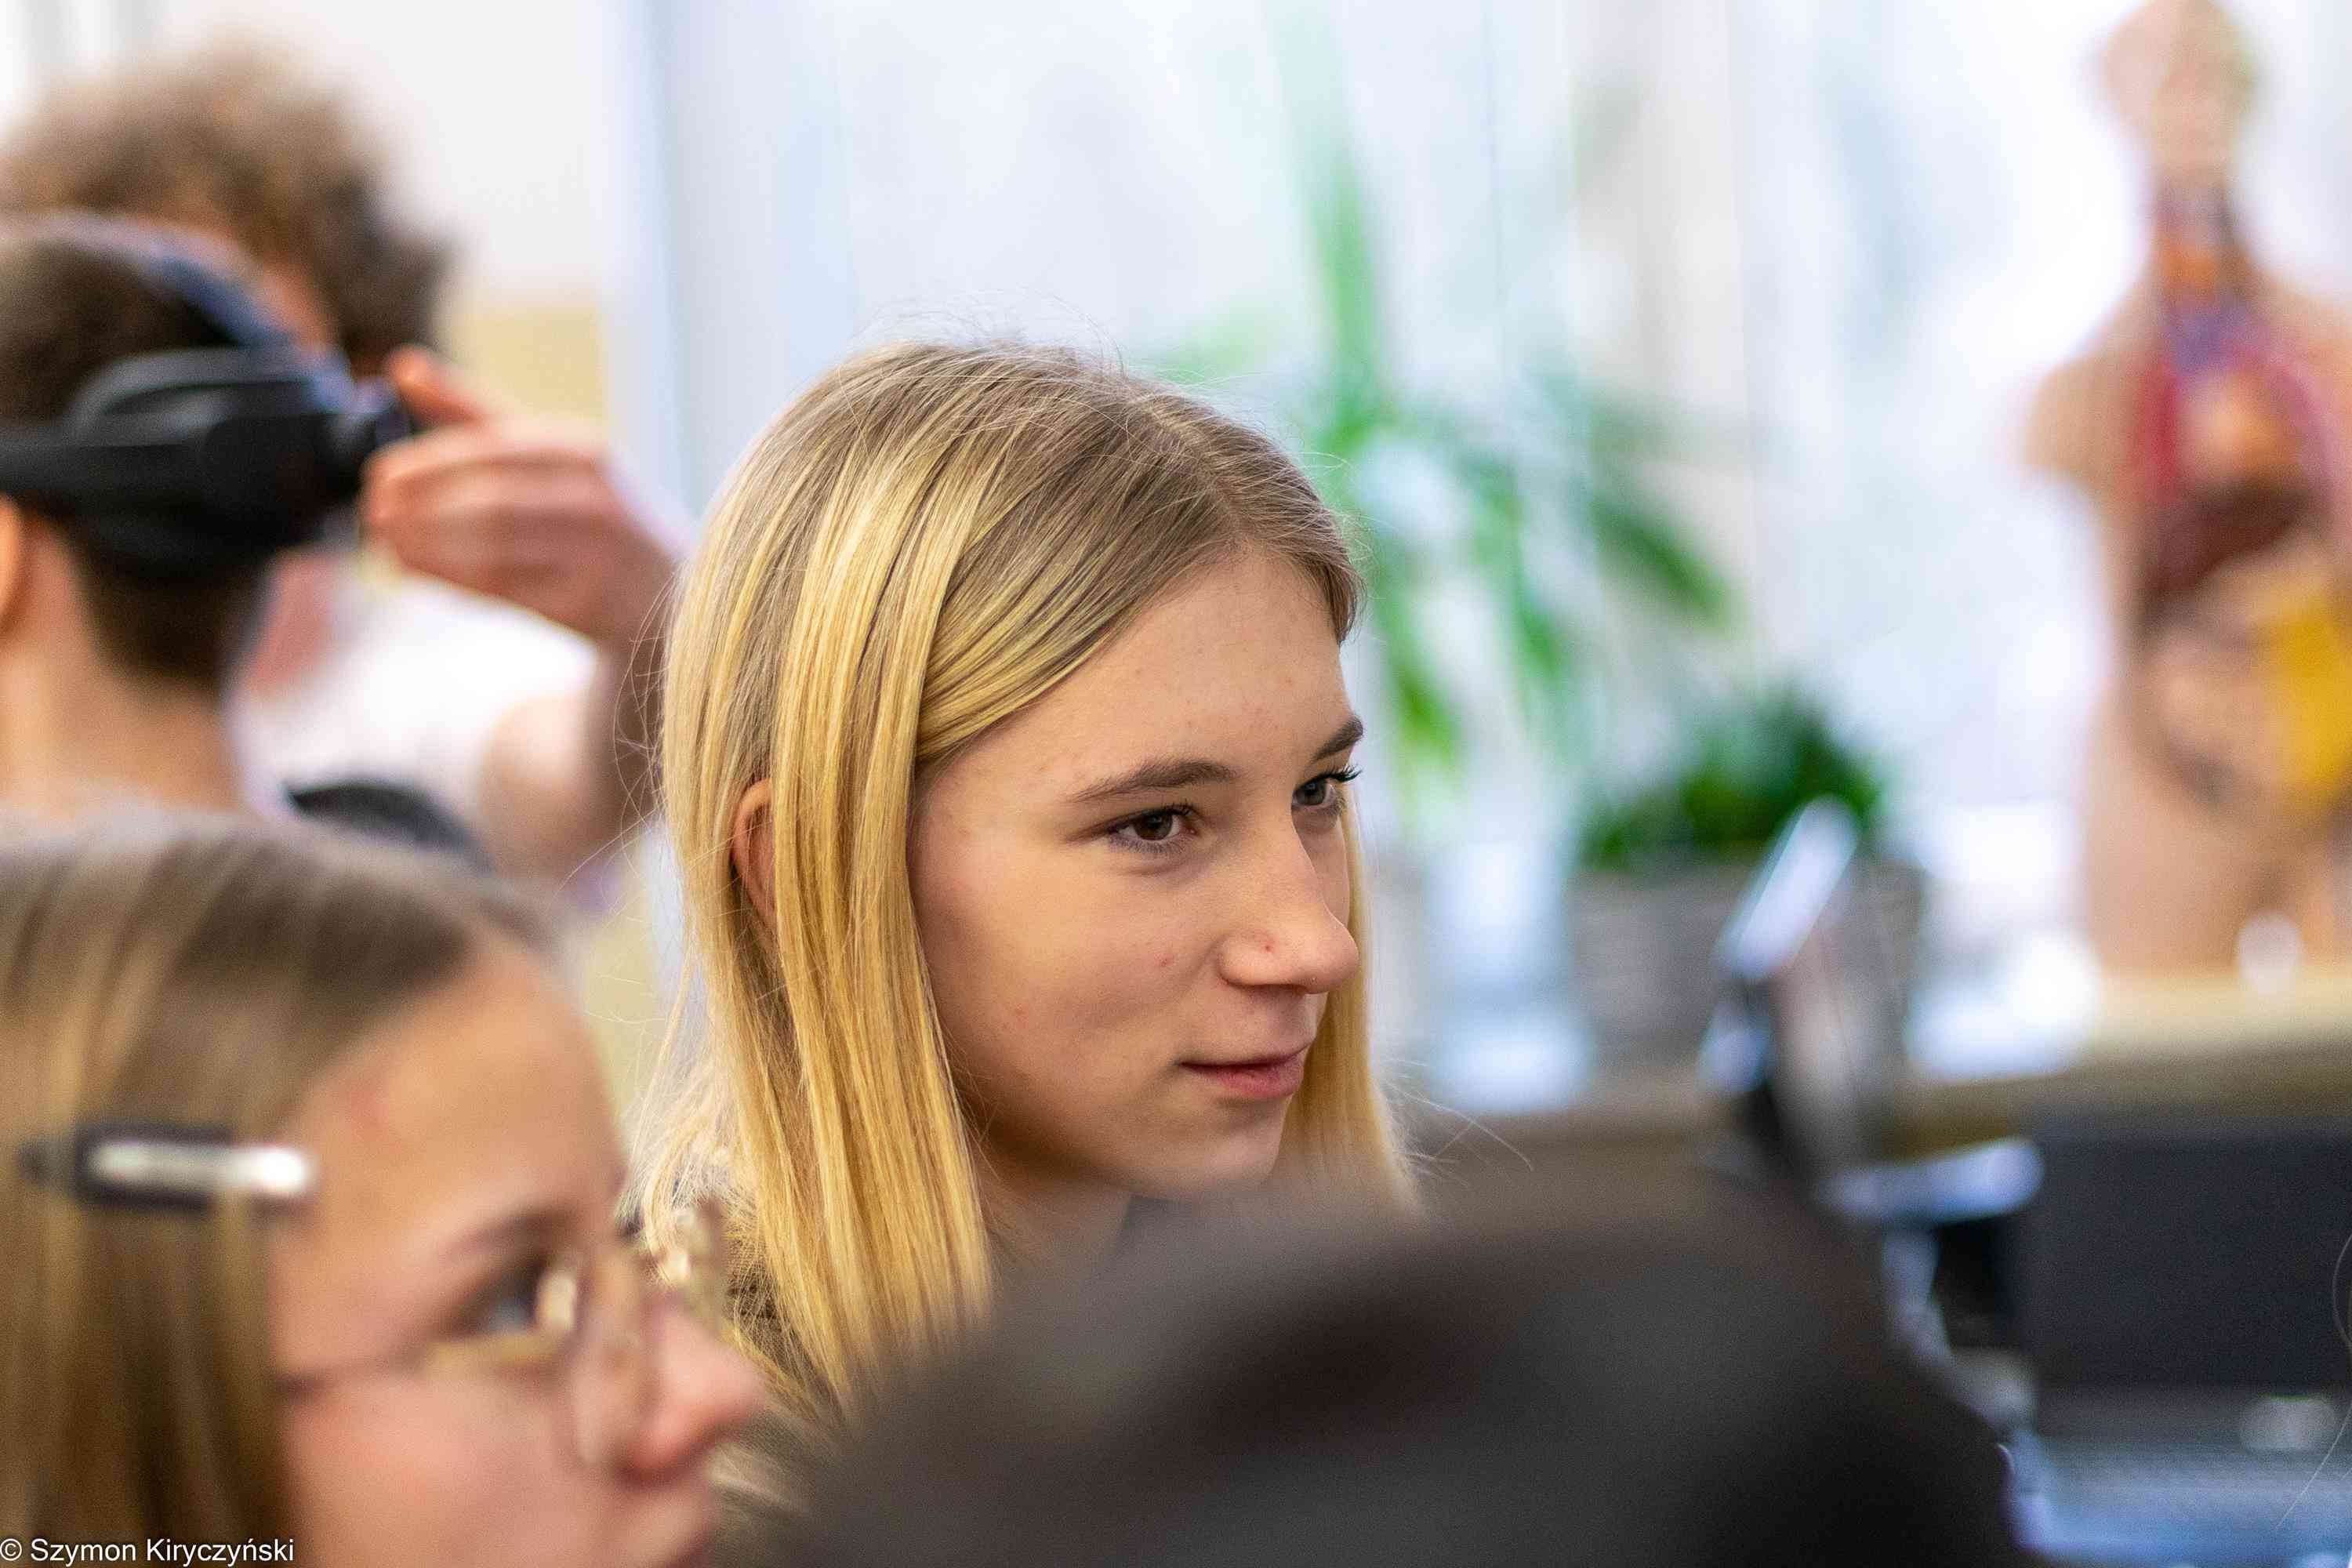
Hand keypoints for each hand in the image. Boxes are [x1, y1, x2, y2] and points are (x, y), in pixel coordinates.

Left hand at [362, 347, 678, 651]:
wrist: (671, 591)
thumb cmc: (595, 514)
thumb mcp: (547, 454)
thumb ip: (474, 414)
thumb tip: (401, 366)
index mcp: (582, 452)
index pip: (493, 449)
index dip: (428, 463)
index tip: (378, 475)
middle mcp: (594, 499)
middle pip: (490, 500)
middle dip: (422, 507)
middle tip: (374, 511)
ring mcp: (594, 555)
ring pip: (494, 547)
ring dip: (428, 545)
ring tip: (387, 542)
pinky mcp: (585, 603)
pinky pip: (504, 588)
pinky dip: (451, 577)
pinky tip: (416, 569)